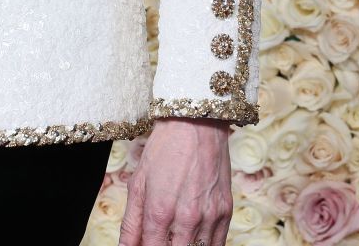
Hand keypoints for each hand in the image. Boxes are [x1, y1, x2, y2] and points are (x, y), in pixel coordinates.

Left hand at [118, 117, 233, 245]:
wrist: (195, 124)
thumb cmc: (164, 150)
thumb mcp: (138, 184)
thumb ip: (131, 223)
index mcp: (160, 211)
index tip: (146, 245)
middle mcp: (187, 218)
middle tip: (161, 239)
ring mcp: (210, 216)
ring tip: (176, 237)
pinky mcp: (226, 211)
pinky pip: (218, 244)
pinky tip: (194, 239)